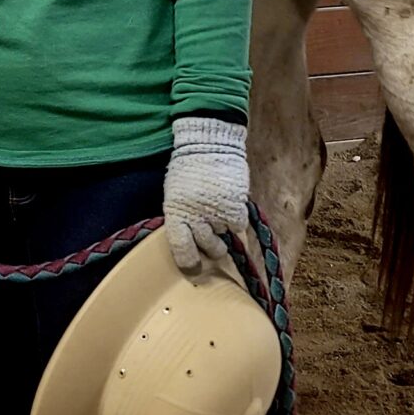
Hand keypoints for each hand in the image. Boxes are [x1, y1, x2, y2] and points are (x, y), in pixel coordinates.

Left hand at [163, 116, 249, 274]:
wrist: (208, 144)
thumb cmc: (187, 171)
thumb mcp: (174, 196)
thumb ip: (181, 220)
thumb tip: (190, 244)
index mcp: (176, 216)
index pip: (182, 251)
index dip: (189, 265)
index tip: (194, 270)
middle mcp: (197, 218)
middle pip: (209, 250)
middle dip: (212, 249)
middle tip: (212, 239)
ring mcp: (218, 214)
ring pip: (226, 239)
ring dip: (224, 232)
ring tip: (219, 215)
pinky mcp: (237, 208)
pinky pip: (239, 227)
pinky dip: (236, 221)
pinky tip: (230, 206)